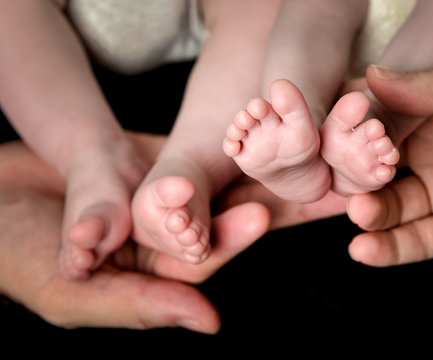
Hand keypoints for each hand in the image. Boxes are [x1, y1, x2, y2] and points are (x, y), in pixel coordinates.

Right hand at [0, 136, 268, 332]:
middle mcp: (164, 236)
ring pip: (211, 185)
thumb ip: (140, 303)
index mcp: (152, 271)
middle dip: (255, 202)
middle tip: (292, 180)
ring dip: (246, 168)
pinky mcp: (156, 165)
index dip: (230, 239)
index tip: (258, 216)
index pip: (202, 258)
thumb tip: (208, 321)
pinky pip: (190, 155)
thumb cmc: (17, 252)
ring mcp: (161, 197)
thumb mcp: (73, 291)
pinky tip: (248, 126)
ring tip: (285, 146)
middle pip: (218, 220)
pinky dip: (218, 144)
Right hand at [347, 62, 432, 265]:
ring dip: (369, 215)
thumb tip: (373, 76)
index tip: (332, 140)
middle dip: (355, 178)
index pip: (373, 126)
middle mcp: (426, 156)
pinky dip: (391, 249)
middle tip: (347, 182)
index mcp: (426, 117)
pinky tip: (365, 249)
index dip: (350, 134)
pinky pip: (419, 242)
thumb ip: (431, 88)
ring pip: (391, 210)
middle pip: (373, 171)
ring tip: (359, 213)